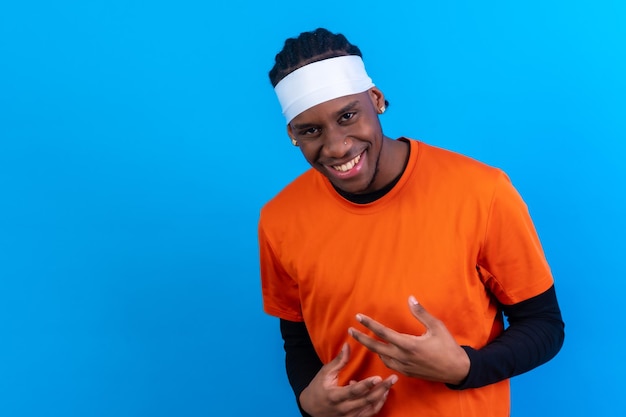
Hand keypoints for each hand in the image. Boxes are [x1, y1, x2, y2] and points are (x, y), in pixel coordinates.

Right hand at [299, 342, 397, 416]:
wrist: (311, 408)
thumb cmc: (318, 388)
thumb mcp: (325, 373)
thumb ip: (338, 361)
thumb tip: (347, 345)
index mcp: (335, 396)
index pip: (354, 391)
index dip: (366, 385)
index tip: (378, 377)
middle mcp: (344, 409)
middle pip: (367, 401)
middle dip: (382, 389)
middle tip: (393, 379)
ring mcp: (350, 416)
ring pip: (370, 408)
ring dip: (382, 397)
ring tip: (390, 385)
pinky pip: (370, 413)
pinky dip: (378, 404)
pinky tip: (382, 394)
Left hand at [348, 296, 469, 384]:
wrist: (457, 370)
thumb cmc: (448, 346)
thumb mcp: (437, 326)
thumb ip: (421, 313)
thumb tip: (410, 298)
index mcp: (409, 344)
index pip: (383, 332)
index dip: (369, 324)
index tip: (358, 317)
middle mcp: (403, 357)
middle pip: (376, 347)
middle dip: (361, 338)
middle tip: (350, 330)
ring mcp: (404, 366)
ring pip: (381, 357)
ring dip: (371, 348)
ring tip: (363, 339)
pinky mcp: (407, 373)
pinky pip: (390, 364)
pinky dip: (383, 357)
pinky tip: (382, 352)